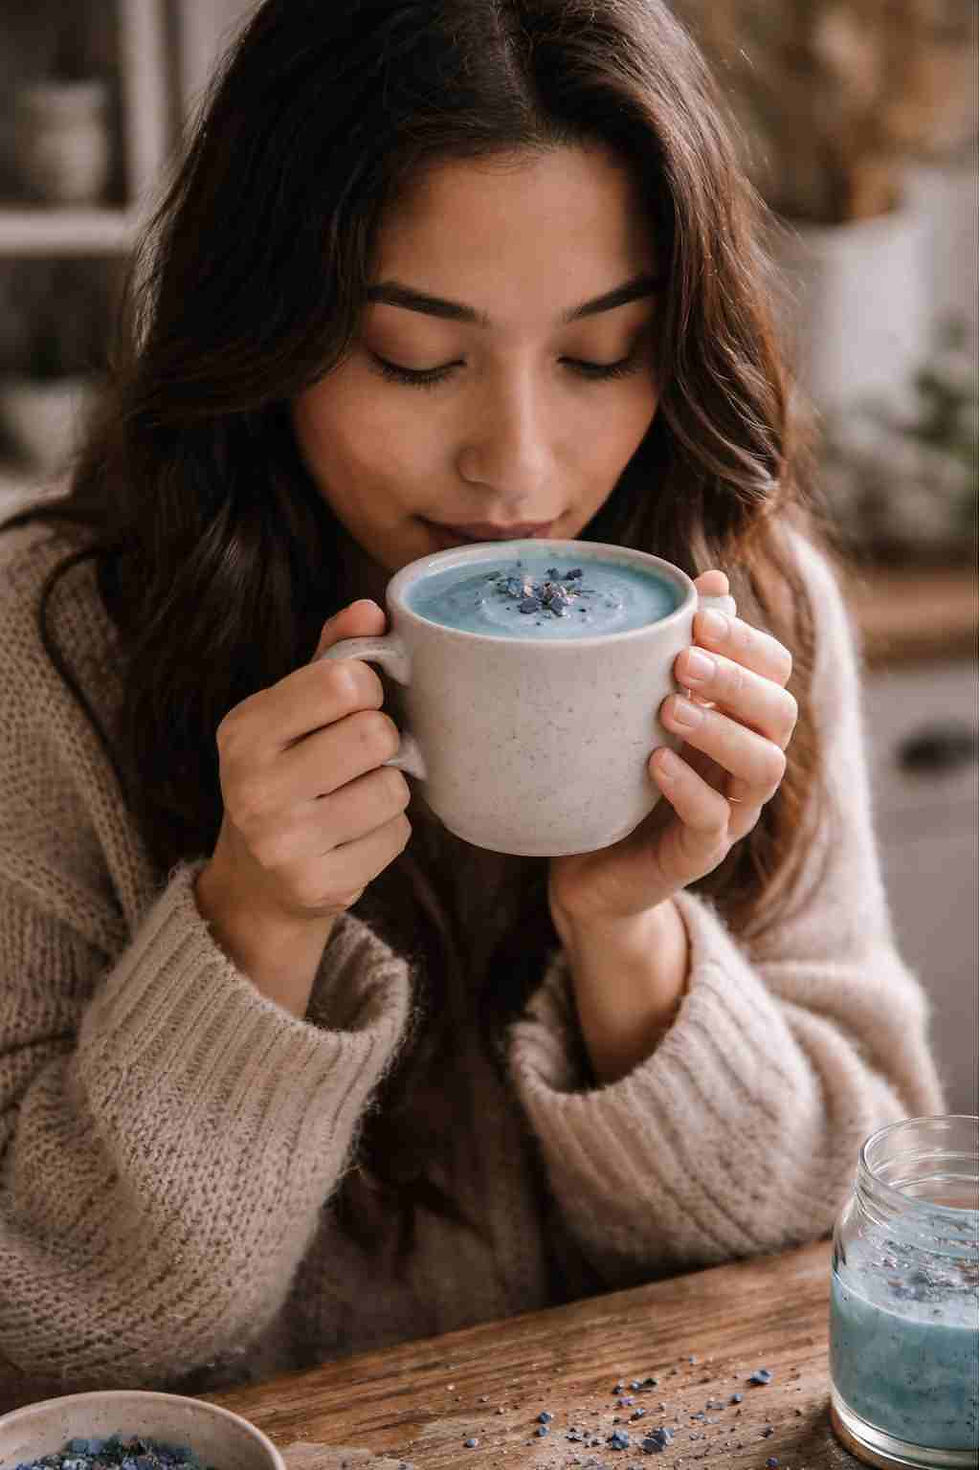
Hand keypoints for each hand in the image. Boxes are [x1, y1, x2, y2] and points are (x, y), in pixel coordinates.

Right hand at [204, 599, 411, 926]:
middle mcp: (254, 786)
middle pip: (374, 734)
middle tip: (359, 755)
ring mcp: (284, 843)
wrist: (257, 881)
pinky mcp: (320, 885)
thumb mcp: (291, 711)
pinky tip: (354, 834)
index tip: (355, 703)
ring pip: (392, 787)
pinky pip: (396, 835)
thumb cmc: (286, 774)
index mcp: (244, 730)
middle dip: (381, 740)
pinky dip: (387, 831)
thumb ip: (331, 655)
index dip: (367, 687)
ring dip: (387, 788)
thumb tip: (371, 609)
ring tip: (354, 795)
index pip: (342, 682)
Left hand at [549, 570, 797, 930]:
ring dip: (720, 730)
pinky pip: (714, 820)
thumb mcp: (638, 703)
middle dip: (737, 680)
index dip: (746, 640)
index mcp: (740, 718)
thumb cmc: (617, 770)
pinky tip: (655, 762)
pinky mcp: (700, 853)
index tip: (698, 615)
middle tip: (684, 661)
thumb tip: (712, 577)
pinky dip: (688, 788)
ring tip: (669, 709)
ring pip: (763, 767)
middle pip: (781, 713)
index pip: (774, 669)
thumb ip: (675, 649)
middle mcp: (747, 762)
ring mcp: (732, 812)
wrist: (589, 865)